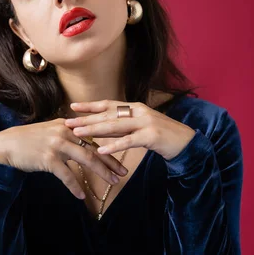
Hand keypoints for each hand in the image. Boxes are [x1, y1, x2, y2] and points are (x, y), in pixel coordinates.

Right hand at [0, 118, 128, 200]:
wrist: (5, 146)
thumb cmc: (28, 141)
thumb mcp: (49, 132)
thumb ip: (67, 135)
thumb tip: (84, 144)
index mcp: (67, 125)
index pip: (93, 135)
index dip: (110, 145)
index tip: (125, 154)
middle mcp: (64, 132)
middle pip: (94, 148)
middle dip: (111, 161)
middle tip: (124, 173)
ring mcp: (56, 144)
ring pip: (86, 159)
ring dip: (101, 173)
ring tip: (113, 183)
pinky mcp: (47, 158)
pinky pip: (66, 174)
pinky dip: (75, 186)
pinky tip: (81, 196)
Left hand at [64, 99, 195, 160]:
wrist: (186, 142)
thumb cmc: (162, 136)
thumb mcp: (141, 127)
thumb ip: (124, 126)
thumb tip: (103, 127)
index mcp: (135, 108)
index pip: (108, 104)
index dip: (90, 105)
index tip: (72, 106)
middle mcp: (139, 111)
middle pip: (107, 115)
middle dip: (85, 119)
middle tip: (66, 121)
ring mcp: (146, 122)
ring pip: (114, 126)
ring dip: (94, 130)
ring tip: (77, 133)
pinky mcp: (151, 136)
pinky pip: (129, 141)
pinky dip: (115, 145)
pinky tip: (102, 150)